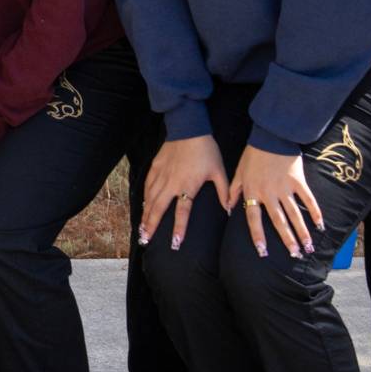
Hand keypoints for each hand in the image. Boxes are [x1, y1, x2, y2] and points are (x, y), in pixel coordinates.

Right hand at [139, 134, 228, 251]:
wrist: (189, 128)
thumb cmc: (206, 151)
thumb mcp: (219, 171)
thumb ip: (224, 192)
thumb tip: (229, 210)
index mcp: (188, 186)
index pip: (182, 211)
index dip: (179, 228)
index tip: (175, 243)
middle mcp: (171, 183)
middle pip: (159, 208)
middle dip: (152, 225)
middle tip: (146, 240)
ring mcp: (161, 174)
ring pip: (150, 198)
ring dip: (146, 214)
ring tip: (141, 228)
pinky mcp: (155, 166)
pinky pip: (148, 185)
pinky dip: (145, 197)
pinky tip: (143, 206)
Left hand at [235, 144, 324, 258]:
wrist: (271, 137)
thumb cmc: (252, 155)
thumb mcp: (238, 172)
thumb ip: (234, 192)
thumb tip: (228, 209)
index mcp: (253, 191)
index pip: (254, 219)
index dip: (258, 236)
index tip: (263, 252)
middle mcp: (269, 193)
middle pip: (278, 221)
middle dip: (287, 240)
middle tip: (294, 255)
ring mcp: (285, 187)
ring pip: (294, 214)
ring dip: (302, 231)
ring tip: (308, 246)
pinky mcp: (298, 181)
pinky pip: (308, 199)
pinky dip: (315, 212)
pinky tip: (320, 225)